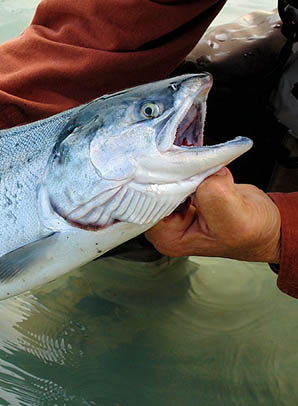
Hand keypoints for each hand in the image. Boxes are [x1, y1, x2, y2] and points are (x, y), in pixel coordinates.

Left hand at [145, 167, 280, 262]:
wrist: (266, 224)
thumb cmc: (252, 231)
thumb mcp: (234, 217)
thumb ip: (213, 195)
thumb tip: (203, 173)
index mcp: (168, 238)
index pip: (147, 205)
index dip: (158, 184)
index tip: (172, 167)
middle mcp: (164, 225)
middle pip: (151, 192)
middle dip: (168, 173)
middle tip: (183, 159)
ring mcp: (172, 210)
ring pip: (163, 180)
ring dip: (179, 168)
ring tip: (194, 162)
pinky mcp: (183, 194)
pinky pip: (176, 175)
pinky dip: (188, 166)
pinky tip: (199, 164)